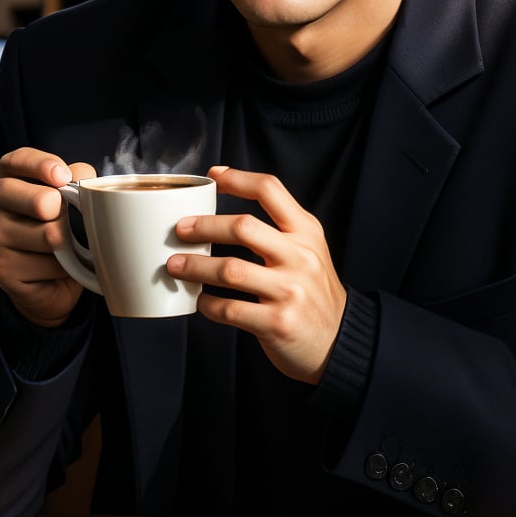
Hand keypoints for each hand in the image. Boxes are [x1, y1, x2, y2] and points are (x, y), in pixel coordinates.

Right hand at [0, 147, 95, 327]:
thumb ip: (77, 181)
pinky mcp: (4, 271)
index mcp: (9, 179)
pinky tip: (61, 268)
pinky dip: (66, 269)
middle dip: (57, 208)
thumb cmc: (62, 228)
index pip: (15, 161)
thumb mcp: (71, 199)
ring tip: (67, 248)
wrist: (52, 280)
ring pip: (48, 236)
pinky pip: (50, 265)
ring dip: (69, 244)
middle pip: (34, 199)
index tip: (63, 176)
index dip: (40, 164)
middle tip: (65, 218)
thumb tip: (84, 178)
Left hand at [167, 166, 346, 384]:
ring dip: (195, 266)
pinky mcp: (277, 323)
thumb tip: (223, 215)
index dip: (238, 179)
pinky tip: (201, 301)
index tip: (213, 177)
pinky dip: (208, 304)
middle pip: (243, 227)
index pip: (270, 190)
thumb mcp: (310, 251)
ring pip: (230, 269)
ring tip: (175, 265)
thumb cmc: (313, 292)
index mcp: (307, 233)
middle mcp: (301, 258)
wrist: (340, 340)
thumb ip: (278, 231)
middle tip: (180, 230)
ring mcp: (290, 291)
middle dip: (204, 226)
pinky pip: (230, 309)